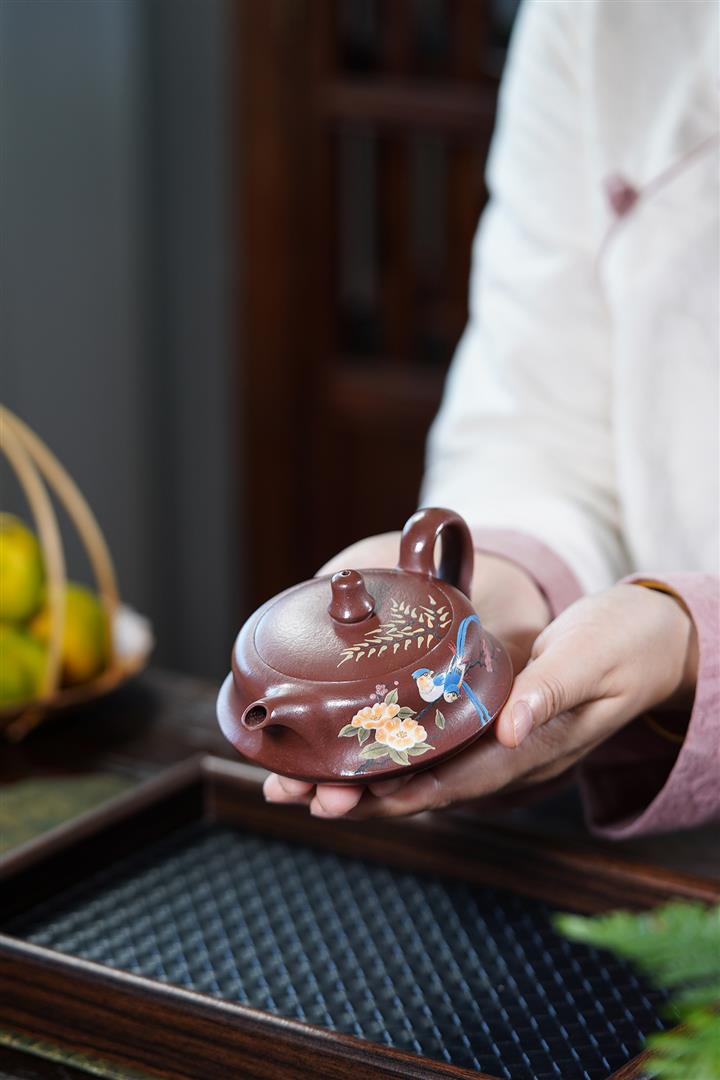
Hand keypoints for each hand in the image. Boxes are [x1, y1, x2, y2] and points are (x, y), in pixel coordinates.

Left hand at [264, 583, 696, 819]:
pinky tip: (341, 748)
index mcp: (534, 747)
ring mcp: (493, 740)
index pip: (460, 780)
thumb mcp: (591, 660)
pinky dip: (382, 748)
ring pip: (418, 769)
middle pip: (424, 785)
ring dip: (357, 779)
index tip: (351, 797)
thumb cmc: (622, 645)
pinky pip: (427, 743)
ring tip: (293, 783)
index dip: (404, 791)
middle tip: (292, 795)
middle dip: (358, 794)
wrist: (646, 639)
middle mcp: (506, 754)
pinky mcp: (484, 719)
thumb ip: (550, 692)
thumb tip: (509, 728)